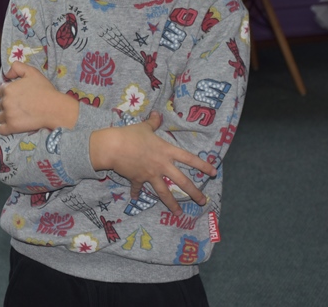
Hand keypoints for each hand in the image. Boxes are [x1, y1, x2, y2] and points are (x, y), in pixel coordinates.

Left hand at [0, 62, 78, 134]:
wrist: (54, 108)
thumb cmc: (44, 90)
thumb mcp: (32, 72)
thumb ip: (17, 67)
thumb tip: (7, 74)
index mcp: (8, 89)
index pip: (1, 91)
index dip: (8, 93)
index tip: (16, 96)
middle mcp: (6, 102)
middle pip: (0, 104)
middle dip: (8, 105)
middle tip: (19, 106)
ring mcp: (8, 115)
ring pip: (0, 117)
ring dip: (6, 116)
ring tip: (17, 116)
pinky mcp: (12, 127)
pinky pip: (2, 129)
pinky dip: (5, 128)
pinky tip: (11, 126)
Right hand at [90, 112, 216, 214]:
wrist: (114, 147)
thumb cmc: (130, 135)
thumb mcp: (144, 127)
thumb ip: (153, 122)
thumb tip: (157, 113)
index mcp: (166, 151)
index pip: (189, 159)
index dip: (202, 165)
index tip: (213, 173)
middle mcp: (162, 165)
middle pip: (182, 181)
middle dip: (194, 192)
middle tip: (202, 201)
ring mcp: (150, 174)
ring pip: (164, 192)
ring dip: (172, 203)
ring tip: (179, 213)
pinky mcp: (138, 179)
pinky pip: (138, 188)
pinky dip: (136, 193)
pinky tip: (135, 198)